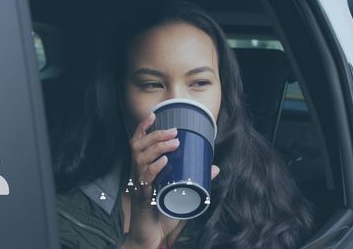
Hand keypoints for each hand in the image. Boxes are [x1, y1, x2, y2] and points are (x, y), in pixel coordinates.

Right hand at [123, 112, 219, 248]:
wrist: (151, 236)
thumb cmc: (162, 213)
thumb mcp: (181, 192)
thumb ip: (196, 180)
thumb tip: (215, 168)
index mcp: (143, 169)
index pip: (138, 143)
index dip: (143, 128)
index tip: (154, 115)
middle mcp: (137, 174)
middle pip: (139, 147)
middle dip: (156, 135)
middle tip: (174, 131)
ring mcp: (139, 186)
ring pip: (141, 159)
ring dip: (158, 148)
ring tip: (175, 143)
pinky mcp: (142, 198)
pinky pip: (145, 180)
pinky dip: (154, 169)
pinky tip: (163, 162)